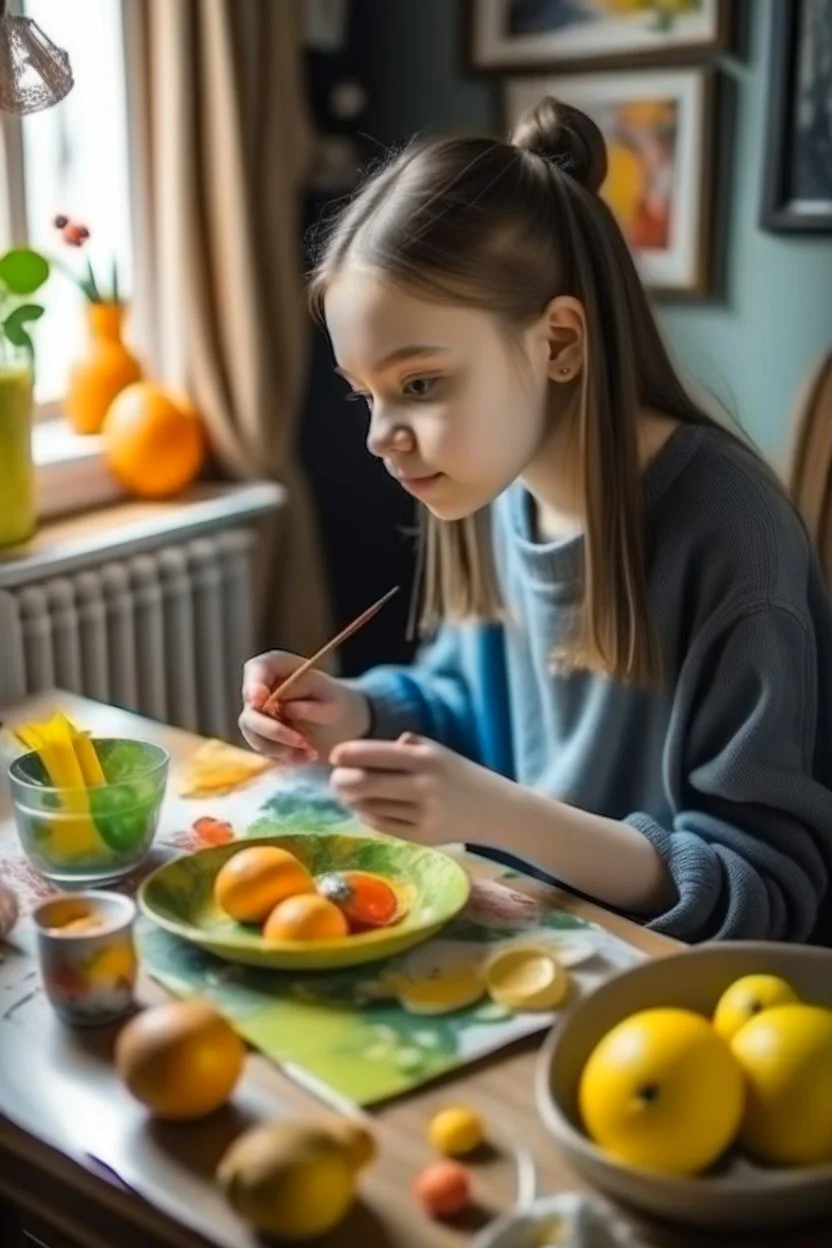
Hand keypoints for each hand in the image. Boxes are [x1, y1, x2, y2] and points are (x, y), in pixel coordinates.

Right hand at [240, 651, 370, 766]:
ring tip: (312, 752)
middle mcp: (260, 687)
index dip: (254, 685)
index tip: (261, 701)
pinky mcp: (259, 733)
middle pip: (250, 708)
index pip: (257, 669)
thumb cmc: (334, 701)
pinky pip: (264, 748)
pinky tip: (308, 756)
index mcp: (276, 665)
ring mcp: (256, 712)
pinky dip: (286, 755)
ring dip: (282, 747)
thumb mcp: (335, 700)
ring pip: (253, 732)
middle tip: (302, 741)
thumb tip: (288, 709)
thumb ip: (312, 703)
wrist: (335, 720)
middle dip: (273, 729)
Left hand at [329, 732, 513, 842]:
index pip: (376, 753)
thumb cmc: (460, 775)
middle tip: (335, 779)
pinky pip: (382, 825)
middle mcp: (424, 784)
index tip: (334, 756)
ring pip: (370, 806)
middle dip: (341, 781)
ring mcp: (424, 813)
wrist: (496, 810)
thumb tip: (359, 752)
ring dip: (352, 800)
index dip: (348, 754)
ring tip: (348, 794)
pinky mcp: (423, 836)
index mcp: (427, 758)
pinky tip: (365, 809)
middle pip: (365, 783)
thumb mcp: (438, 752)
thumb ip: (403, 747)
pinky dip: (367, 816)